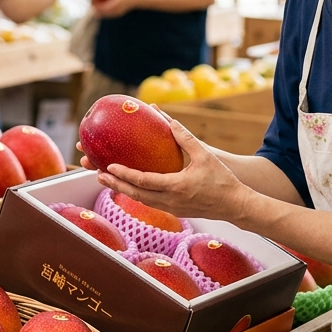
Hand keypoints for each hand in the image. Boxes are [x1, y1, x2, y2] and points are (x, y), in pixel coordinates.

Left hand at [84, 118, 255, 221]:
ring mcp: (172, 208)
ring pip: (140, 200)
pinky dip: (136, 193)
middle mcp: (171, 201)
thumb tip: (168, 120)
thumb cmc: (222, 180)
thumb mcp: (204, 155)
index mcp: (177, 186)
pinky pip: (150, 202)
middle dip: (115, 184)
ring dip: (122, 190)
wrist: (235, 205)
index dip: (125, 175)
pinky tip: (128, 185)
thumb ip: (185, 138)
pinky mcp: (175, 210)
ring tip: (106, 179)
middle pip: (136, 194)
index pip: (144, 182)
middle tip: (97, 173)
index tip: (109, 167)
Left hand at [92, 0, 140, 17]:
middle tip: (88, 0)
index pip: (102, 7)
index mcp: (116, 5)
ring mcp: (116, 14)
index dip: (94, 4)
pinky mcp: (117, 14)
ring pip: (103, 15)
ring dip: (97, 10)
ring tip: (92, 3)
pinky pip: (107, 14)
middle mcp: (115, 11)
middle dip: (94, 7)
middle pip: (100, 12)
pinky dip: (101, 11)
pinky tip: (98, 6)